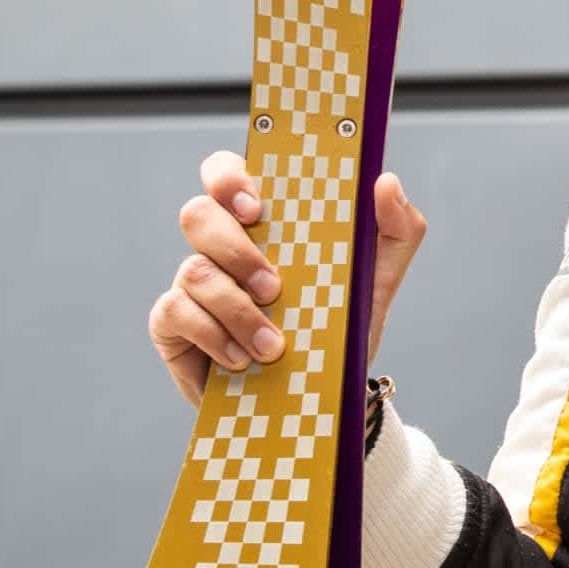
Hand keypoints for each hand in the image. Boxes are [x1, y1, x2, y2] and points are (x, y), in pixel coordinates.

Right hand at [147, 150, 426, 404]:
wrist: (321, 393)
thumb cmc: (341, 324)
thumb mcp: (378, 278)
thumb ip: (396, 229)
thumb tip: (386, 182)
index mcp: (264, 223)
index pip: (226, 174)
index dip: (228, 177)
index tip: (256, 206)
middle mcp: (221, 246)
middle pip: (197, 215)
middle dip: (235, 250)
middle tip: (274, 287)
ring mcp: (193, 283)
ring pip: (192, 270)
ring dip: (237, 310)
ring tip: (273, 345)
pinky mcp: (172, 324)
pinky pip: (174, 312)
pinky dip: (214, 336)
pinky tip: (242, 359)